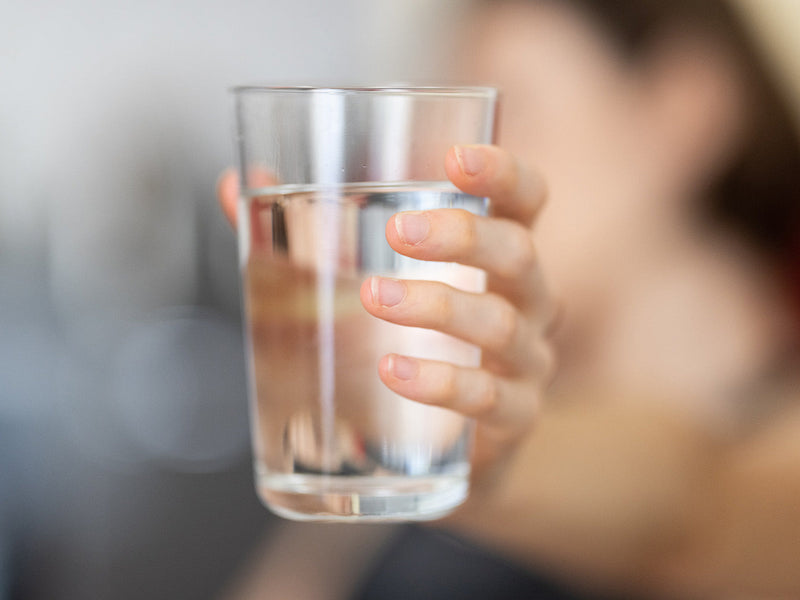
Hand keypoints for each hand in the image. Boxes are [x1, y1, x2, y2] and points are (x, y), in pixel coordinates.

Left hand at [216, 145, 556, 485]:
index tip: (454, 158)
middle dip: (462, 236)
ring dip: (437, 306)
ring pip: (499, 323)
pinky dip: (440, 382)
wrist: (438, 444)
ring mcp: (526, 360)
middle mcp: (526, 300)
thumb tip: (235, 185)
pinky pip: (488, 397)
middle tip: (398, 232)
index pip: (526, 199)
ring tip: (374, 297)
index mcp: (497, 254)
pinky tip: (393, 370)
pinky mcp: (514, 417)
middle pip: (518, 253)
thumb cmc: (406, 340)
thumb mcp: (361, 280)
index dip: (503, 172)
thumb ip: (303, 233)